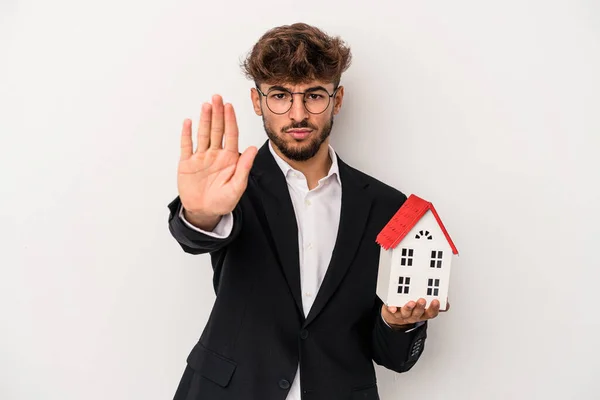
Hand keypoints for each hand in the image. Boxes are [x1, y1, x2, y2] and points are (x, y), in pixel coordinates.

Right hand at [178, 95, 257, 221]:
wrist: (204, 212)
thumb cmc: (223, 201)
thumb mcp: (237, 187)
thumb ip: (244, 167)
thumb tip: (253, 148)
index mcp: (229, 159)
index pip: (231, 135)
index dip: (230, 120)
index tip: (230, 106)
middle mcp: (215, 154)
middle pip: (217, 130)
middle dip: (218, 114)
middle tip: (218, 97)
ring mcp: (201, 158)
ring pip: (203, 134)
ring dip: (204, 120)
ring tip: (206, 105)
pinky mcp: (187, 163)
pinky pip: (187, 146)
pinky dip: (187, 134)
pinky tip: (188, 122)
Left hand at [381, 299, 448, 328]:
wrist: (394, 317)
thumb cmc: (411, 309)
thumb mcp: (424, 307)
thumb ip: (434, 303)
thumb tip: (445, 299)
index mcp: (422, 313)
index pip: (431, 313)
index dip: (434, 308)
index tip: (436, 301)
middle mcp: (413, 315)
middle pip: (418, 313)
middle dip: (421, 307)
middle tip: (422, 300)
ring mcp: (403, 314)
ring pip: (406, 312)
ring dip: (409, 308)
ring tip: (410, 302)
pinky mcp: (392, 311)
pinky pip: (392, 311)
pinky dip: (392, 309)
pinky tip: (392, 307)